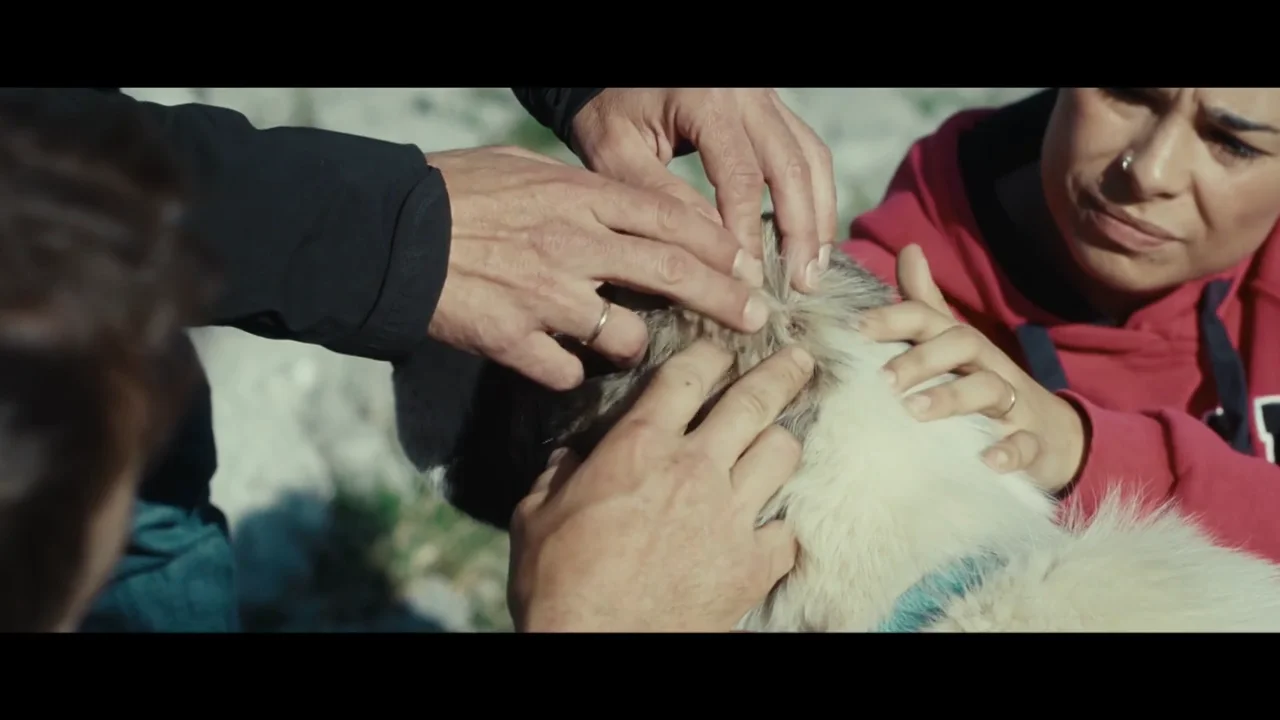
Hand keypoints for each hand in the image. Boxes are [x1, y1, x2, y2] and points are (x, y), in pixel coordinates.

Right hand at [426, 145, 767, 390]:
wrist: (383, 233)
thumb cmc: (452, 193)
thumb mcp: (521, 169)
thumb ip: (574, 188)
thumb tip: (613, 202)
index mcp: (576, 196)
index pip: (667, 218)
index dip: (714, 245)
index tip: (745, 266)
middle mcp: (572, 245)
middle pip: (669, 272)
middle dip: (721, 300)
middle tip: (754, 322)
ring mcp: (545, 296)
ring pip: (625, 334)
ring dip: (635, 344)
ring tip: (626, 345)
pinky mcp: (513, 340)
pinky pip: (566, 372)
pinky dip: (569, 371)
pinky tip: (558, 362)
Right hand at [507, 340, 811, 631]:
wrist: (595, 647)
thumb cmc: (559, 583)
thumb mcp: (536, 516)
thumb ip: (558, 475)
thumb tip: (568, 458)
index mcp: (640, 447)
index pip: (687, 375)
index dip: (709, 353)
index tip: (721, 348)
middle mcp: (695, 469)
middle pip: (755, 401)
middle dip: (781, 373)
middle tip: (798, 360)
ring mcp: (731, 516)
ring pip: (782, 453)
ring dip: (782, 441)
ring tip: (783, 438)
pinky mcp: (752, 564)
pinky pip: (787, 530)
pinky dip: (782, 524)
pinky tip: (775, 524)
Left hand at [571, 89, 836, 292]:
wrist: (615, 77)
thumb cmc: (609, 114)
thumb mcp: (616, 153)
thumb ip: (661, 196)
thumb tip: (712, 247)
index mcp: (706, 98)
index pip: (741, 177)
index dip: (747, 232)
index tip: (749, 279)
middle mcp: (747, 92)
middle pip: (791, 166)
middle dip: (800, 230)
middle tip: (801, 286)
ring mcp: (766, 97)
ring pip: (811, 158)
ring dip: (817, 217)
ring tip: (813, 269)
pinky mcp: (774, 109)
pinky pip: (809, 151)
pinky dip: (815, 196)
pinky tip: (810, 238)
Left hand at [856, 244, 1086, 492]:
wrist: (1054, 436)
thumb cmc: (989, 386)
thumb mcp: (957, 347)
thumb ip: (928, 305)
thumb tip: (908, 249)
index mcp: (965, 345)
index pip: (931, 319)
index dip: (895, 318)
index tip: (857, 328)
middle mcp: (990, 366)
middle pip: (963, 344)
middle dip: (921, 358)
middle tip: (882, 380)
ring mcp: (1015, 404)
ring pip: (990, 389)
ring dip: (952, 397)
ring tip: (914, 412)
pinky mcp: (1033, 444)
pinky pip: (1025, 444)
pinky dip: (1008, 451)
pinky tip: (987, 460)